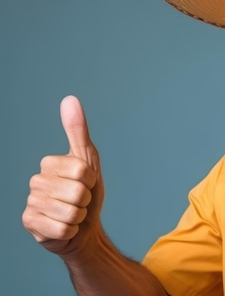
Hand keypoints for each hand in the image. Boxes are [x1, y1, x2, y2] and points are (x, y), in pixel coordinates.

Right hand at [22, 96, 104, 256]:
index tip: (87, 182)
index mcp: (49, 163)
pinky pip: (62, 229)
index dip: (91, 179)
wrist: (84, 226)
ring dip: (78, 216)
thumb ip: (77, 130)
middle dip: (85, 200)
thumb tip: (69, 99)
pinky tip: (64, 227)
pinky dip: (70, 230)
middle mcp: (36, 181)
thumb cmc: (87, 191)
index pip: (81, 170)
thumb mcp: (87, 159)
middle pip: (77, 192)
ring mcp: (31, 203)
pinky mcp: (30, 225)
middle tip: (80, 201)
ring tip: (73, 213)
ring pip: (70, 212)